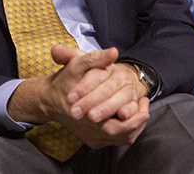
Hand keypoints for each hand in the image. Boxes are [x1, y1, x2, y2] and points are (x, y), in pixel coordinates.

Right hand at [8, 45, 149, 148]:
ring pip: (121, 139)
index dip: (135, 114)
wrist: (48, 100)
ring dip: (134, 126)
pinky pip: (116, 140)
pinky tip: (130, 117)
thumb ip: (96, 59)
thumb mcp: (77, 64)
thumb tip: (113, 52)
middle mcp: (90, 131)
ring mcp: (92, 138)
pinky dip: (126, 131)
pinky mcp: (93, 140)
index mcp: (87, 115)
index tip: (143, 99)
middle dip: (138, 121)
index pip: (120, 124)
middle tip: (145, 106)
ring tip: (141, 111)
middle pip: (123, 134)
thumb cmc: (64, 81)